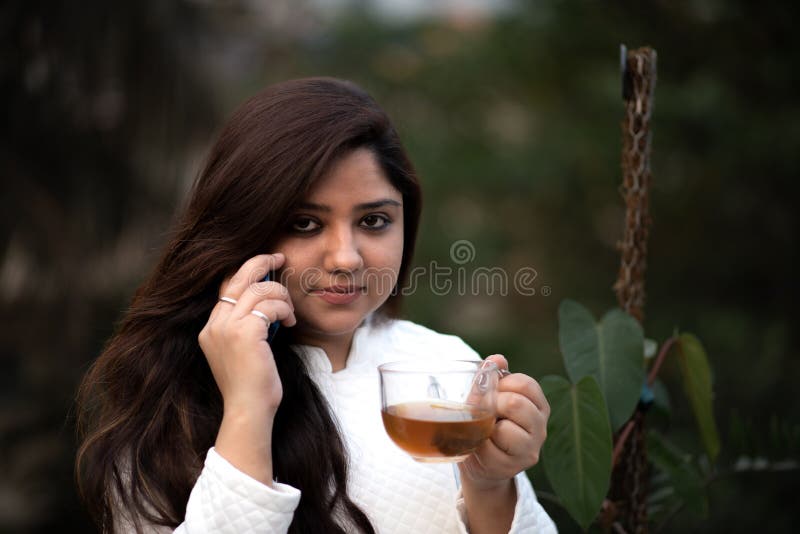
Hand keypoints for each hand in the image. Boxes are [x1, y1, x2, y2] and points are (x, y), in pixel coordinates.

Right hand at [198, 253, 296, 418]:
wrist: (248, 410)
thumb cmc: (253, 384)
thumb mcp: (244, 350)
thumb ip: (247, 326)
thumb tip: (266, 301)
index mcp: (210, 328)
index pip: (227, 286)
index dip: (248, 271)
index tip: (268, 264)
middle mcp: (214, 324)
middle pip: (238, 276)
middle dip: (260, 262)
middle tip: (280, 257)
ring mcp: (227, 327)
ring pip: (259, 289)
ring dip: (281, 295)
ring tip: (290, 313)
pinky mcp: (244, 332)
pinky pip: (270, 305)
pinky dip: (284, 309)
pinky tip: (289, 323)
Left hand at [459, 354, 550, 490]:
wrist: (480, 465)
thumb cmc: (485, 426)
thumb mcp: (486, 400)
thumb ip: (490, 378)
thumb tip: (496, 359)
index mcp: (538, 405)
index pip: (526, 384)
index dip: (502, 384)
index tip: (493, 393)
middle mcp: (540, 426)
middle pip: (516, 403)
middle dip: (492, 404)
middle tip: (485, 413)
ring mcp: (530, 448)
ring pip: (506, 428)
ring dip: (487, 427)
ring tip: (485, 431)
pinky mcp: (514, 466)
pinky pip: (491, 449)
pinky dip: (479, 445)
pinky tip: (482, 447)